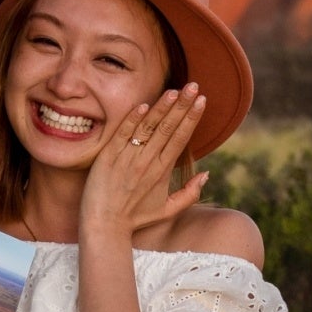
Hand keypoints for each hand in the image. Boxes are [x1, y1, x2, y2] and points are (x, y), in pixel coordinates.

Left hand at [78, 82, 209, 242]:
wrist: (104, 226)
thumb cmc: (135, 218)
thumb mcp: (167, 210)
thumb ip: (190, 194)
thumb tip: (207, 174)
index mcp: (162, 172)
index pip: (181, 138)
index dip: (192, 118)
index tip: (202, 100)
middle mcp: (147, 162)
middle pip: (168, 128)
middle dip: (183, 105)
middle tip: (194, 86)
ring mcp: (127, 158)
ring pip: (148, 128)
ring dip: (162, 108)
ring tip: (174, 91)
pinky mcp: (108, 157)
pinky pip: (122, 134)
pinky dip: (132, 120)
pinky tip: (143, 105)